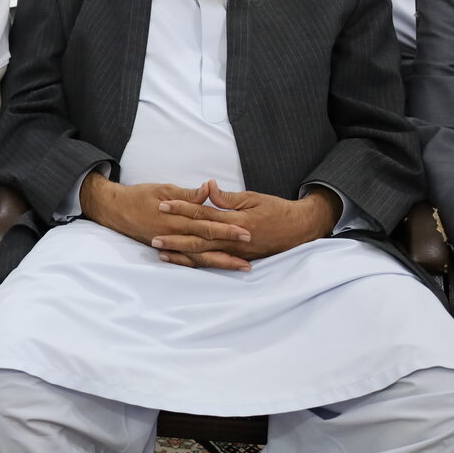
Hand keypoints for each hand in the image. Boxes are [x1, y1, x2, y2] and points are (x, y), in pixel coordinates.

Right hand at [80, 173, 253, 269]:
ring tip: (242, 266)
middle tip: (251, 255)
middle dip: (230, 249)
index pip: (206, 224)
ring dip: (222, 262)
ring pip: (200, 257)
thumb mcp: (164, 189)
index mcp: (176, 217)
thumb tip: (210, 189)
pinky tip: (217, 268)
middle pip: (207, 244)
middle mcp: (174, 234)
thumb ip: (189, 194)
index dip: (227, 228)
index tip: (247, 232)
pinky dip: (203, 265)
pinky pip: (187, 260)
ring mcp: (171, 244)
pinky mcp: (167, 249)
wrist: (115, 210)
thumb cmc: (140, 196)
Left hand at [152, 179, 341, 268]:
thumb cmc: (276, 210)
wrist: (299, 229)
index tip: (162, 205)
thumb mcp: (253, 198)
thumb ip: (228, 198)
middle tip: (153, 238)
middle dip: (175, 238)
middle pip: (198, 239)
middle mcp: (234, 240)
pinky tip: (183, 263)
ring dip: (182, 255)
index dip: (181, 208)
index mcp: (235, 221)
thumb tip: (208, 188)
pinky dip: (197, 264)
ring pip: (204, 255)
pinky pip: (214, 263)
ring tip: (161, 253)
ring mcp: (236, 252)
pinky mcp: (239, 259)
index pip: (202, 213)